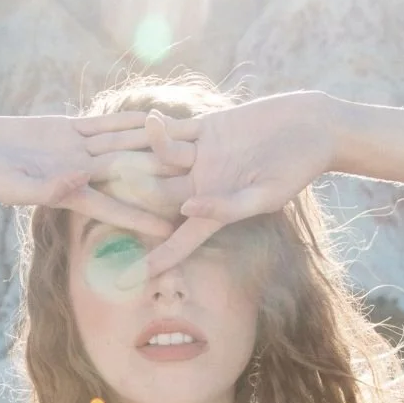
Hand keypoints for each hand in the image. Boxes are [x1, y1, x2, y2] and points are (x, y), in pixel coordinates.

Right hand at [0, 113, 189, 238]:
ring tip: (184, 142)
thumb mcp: (14, 187)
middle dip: (157, 176)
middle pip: (126, 174)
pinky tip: (149, 116)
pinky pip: (102, 123)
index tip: (169, 230)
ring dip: (150, 143)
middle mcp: (78, 172)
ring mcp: (74, 149)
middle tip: (195, 179)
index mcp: (69, 193)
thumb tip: (80, 182)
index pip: (113, 206)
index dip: (141, 216)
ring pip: (120, 144)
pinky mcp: (66, 128)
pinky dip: (125, 120)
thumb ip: (46, 187)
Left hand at [81, 91, 339, 276]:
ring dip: (131, 159)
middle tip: (88, 205)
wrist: (315, 128)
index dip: (154, 259)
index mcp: (213, 210)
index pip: (177, 240)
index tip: (125, 280)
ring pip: (159, 160)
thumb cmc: (297, 169)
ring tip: (96, 161)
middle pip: (157, 196)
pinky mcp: (208, 127)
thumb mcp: (265, 194)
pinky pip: (176, 128)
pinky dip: (156, 127)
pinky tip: (131, 123)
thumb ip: (227, 206)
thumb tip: (187, 208)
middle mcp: (202, 184)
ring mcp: (203, 156)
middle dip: (126, 201)